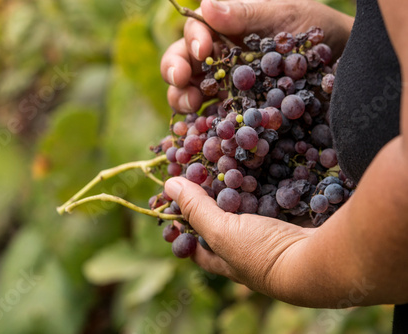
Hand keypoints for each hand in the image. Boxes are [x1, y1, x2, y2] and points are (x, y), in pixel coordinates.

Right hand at [161, 0, 353, 112]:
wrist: (344, 64)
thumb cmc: (315, 31)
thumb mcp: (285, 14)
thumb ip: (247, 13)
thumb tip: (206, 5)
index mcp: (226, 31)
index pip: (195, 32)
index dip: (192, 40)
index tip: (202, 50)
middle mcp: (220, 60)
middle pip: (183, 63)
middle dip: (175, 70)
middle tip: (182, 80)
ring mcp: (225, 89)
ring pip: (189, 92)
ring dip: (181, 98)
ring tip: (190, 106)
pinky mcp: (235, 116)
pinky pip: (210, 121)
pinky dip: (198, 127)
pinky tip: (198, 132)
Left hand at [164, 176, 313, 300]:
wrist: (322, 258)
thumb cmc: (263, 253)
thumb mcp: (222, 232)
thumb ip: (197, 209)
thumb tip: (169, 185)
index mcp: (229, 261)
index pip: (198, 249)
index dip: (184, 232)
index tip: (174, 209)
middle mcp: (250, 252)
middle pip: (225, 225)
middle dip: (215, 202)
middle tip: (204, 175)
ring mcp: (274, 237)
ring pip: (252, 209)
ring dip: (244, 188)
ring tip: (230, 162)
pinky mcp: (295, 222)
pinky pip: (277, 198)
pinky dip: (270, 182)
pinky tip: (265, 162)